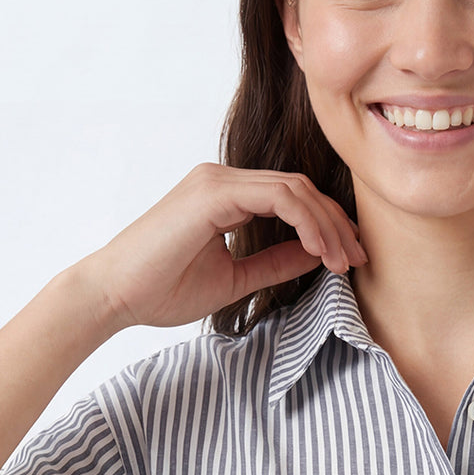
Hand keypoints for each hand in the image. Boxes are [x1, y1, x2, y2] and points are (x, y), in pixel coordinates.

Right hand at [78, 163, 365, 330]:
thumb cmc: (161, 289)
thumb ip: (276, 262)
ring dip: (328, 225)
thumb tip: (317, 256)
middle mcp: (223, 179)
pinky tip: (321, 250)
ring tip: (345, 261)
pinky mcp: (214, 193)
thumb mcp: (236, 278)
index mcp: (226, 195)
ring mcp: (217, 181)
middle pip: (303, 188)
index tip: (351, 261)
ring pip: (296, 189)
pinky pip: (279, 196)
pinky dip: (308, 222)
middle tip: (360, 260)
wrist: (113, 295)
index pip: (294, 198)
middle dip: (338, 224)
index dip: (329, 226)